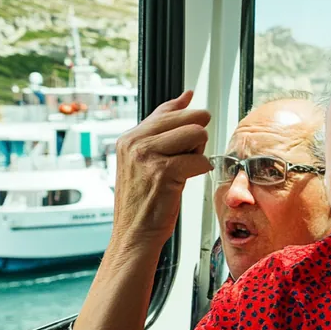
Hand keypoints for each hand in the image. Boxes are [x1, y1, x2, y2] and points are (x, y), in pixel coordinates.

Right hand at [111, 90, 210, 250]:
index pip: (166, 110)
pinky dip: (200, 170)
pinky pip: (199, 160)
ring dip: (199, 152)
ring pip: (196, 134)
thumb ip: (162, 130)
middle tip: (188, 154)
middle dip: (197, 135)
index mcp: (130, 137)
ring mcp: (147, 156)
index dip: (185, 110)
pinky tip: (186, 180)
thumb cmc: (143, 200)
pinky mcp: (163, 171)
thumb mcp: (144, 160)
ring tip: (185, 167)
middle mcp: (135, 142)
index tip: (192, 98)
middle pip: (187, 118)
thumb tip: (186, 97)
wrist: (134, 233)